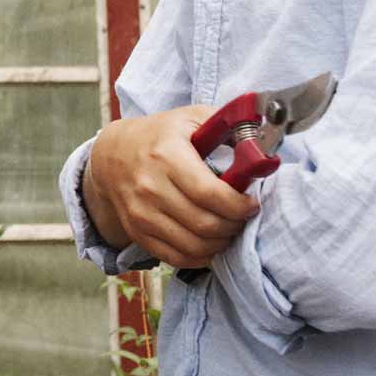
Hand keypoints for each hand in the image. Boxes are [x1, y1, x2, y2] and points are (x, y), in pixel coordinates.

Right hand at [84, 105, 260, 269]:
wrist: (112, 154)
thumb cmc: (160, 135)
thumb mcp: (192, 118)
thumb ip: (229, 127)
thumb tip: (262, 150)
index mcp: (167, 155)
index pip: (210, 194)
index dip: (238, 206)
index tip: (251, 204)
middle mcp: (150, 187)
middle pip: (204, 224)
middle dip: (233, 226)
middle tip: (242, 218)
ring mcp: (141, 213)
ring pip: (192, 246)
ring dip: (220, 244)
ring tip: (229, 230)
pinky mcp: (137, 232)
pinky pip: (175, 257)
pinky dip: (199, 257)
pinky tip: (210, 243)